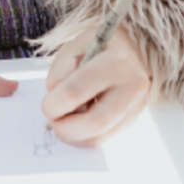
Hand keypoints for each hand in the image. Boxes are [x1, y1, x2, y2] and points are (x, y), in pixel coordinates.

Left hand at [41, 28, 150, 145]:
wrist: (135, 48)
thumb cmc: (102, 45)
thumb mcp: (77, 45)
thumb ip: (61, 70)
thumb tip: (54, 97)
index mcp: (116, 61)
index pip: (75, 92)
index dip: (53, 104)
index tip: (46, 105)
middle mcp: (132, 85)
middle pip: (94, 122)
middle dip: (64, 128)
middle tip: (53, 120)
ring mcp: (136, 105)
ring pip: (99, 136)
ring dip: (73, 135)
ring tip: (65, 119)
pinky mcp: (134, 118)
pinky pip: (104, 137)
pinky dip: (85, 135)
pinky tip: (79, 121)